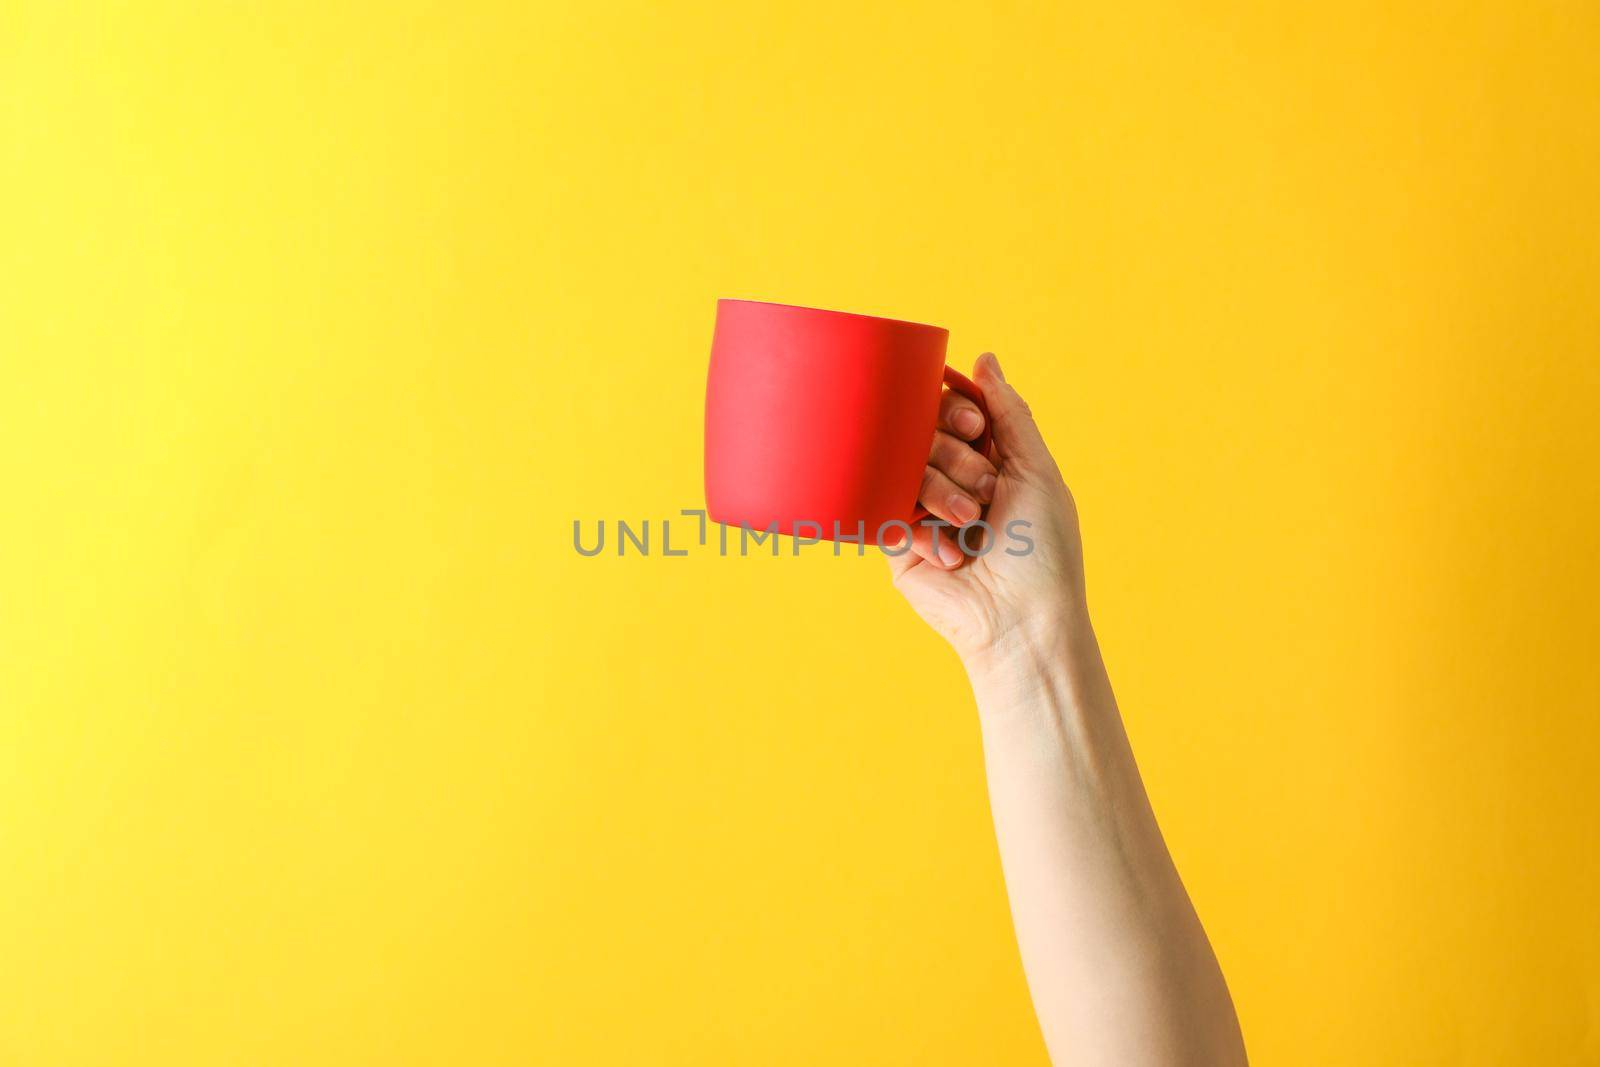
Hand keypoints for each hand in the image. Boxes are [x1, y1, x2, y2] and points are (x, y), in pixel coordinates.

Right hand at [887, 353, 1087, 662]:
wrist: (1019, 621)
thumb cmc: (1042, 550)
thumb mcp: (1037, 470)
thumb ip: (1009, 412)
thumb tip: (986, 357)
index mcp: (987, 457)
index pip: (953, 407)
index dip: (956, 406)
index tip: (973, 423)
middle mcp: (950, 478)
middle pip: (923, 430)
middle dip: (954, 455)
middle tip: (983, 490)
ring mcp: (920, 508)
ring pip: (903, 465)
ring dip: (942, 492)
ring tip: (972, 526)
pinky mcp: (896, 542)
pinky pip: (887, 508)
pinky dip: (923, 529)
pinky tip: (953, 556)